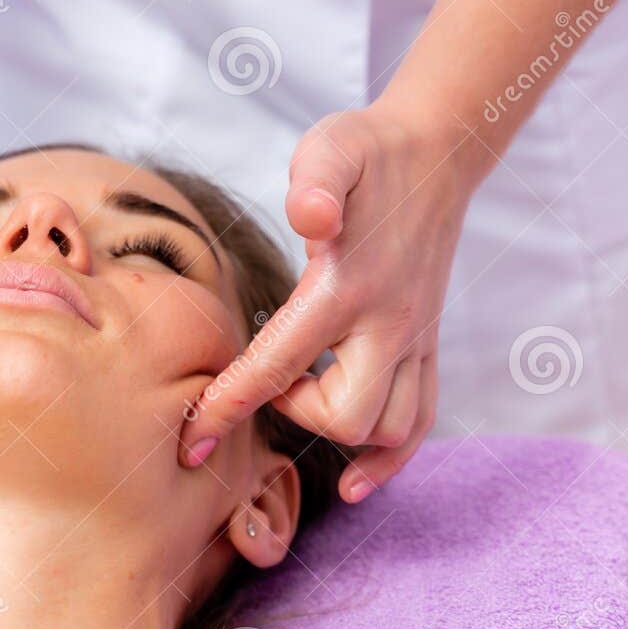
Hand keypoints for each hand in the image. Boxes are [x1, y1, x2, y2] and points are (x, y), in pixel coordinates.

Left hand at [179, 101, 482, 501]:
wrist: (436, 152)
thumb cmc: (367, 153)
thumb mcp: (332, 149)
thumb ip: (315, 181)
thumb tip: (310, 217)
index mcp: (349, 286)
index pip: (280, 365)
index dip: (229, 407)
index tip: (191, 442)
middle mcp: (388, 323)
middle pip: (344, 415)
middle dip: (296, 414)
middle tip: (270, 378)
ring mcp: (415, 338)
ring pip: (388, 429)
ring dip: (342, 433)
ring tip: (304, 400)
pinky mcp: (428, 344)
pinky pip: (421, 421)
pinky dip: (391, 460)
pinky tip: (357, 479)